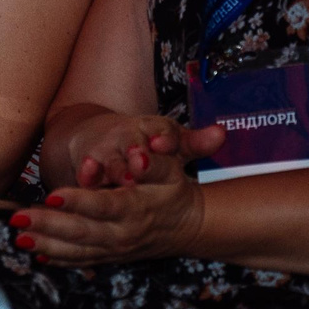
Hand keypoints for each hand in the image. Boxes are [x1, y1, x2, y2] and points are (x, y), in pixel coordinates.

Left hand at [8, 172, 208, 266]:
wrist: (188, 226)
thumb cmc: (173, 191)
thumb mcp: (171, 172)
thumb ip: (154, 163)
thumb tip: (138, 158)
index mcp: (136, 208)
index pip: (103, 206)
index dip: (77, 201)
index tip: (51, 194)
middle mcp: (123, 233)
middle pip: (81, 232)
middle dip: (48, 226)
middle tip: (17, 219)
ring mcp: (115, 249)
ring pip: (77, 251)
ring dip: (46, 245)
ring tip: (18, 238)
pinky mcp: (110, 257)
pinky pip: (81, 262)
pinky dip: (59, 260)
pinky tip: (36, 255)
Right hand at [53, 106, 225, 189]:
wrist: (99, 137)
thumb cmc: (146, 144)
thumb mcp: (173, 143)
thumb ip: (197, 142)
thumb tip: (222, 134)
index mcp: (155, 129)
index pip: (163, 131)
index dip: (164, 138)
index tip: (164, 144)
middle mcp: (130, 137)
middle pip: (134, 144)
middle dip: (137, 153)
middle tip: (140, 162)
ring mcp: (108, 150)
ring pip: (111, 160)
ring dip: (114, 167)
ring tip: (119, 176)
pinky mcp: (89, 164)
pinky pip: (88, 171)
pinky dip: (86, 174)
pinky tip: (86, 178)